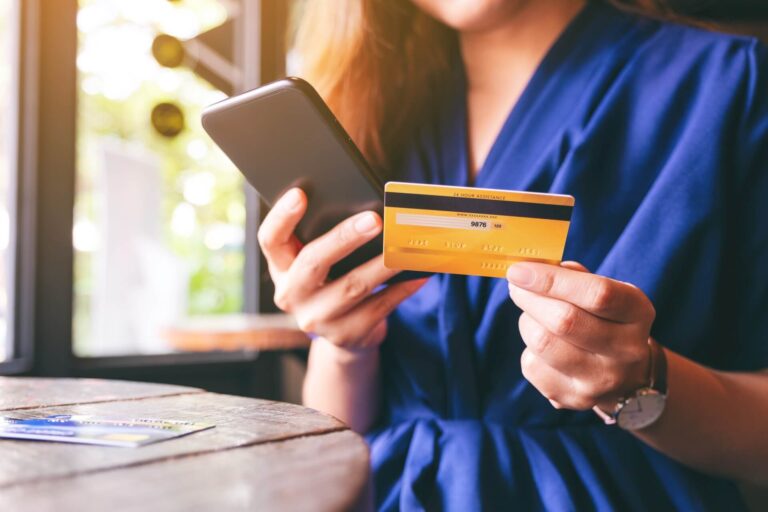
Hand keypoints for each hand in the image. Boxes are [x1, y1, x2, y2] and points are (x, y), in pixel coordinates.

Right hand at [257, 188, 426, 352]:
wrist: (345, 335)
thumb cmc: (334, 281)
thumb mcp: (319, 262)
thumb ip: (327, 238)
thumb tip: (368, 208)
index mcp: (281, 268)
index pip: (270, 240)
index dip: (282, 217)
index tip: (300, 193)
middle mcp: (292, 294)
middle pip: (313, 262)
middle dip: (345, 238)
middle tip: (375, 220)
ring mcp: (317, 319)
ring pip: (352, 287)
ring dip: (382, 264)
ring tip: (404, 246)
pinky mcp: (346, 335)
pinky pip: (378, 307)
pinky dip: (401, 289)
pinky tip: (419, 274)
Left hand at [507, 261, 655, 410]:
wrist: (625, 375)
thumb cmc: (605, 320)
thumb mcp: (605, 292)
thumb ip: (574, 277)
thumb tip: (534, 269)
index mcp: (638, 313)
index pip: (597, 294)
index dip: (552, 280)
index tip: (519, 270)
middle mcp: (626, 350)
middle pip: (565, 321)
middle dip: (529, 298)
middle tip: (516, 286)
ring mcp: (602, 380)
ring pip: (543, 343)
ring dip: (527, 322)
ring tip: (532, 316)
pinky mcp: (575, 398)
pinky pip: (532, 366)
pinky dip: (528, 349)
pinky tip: (542, 347)